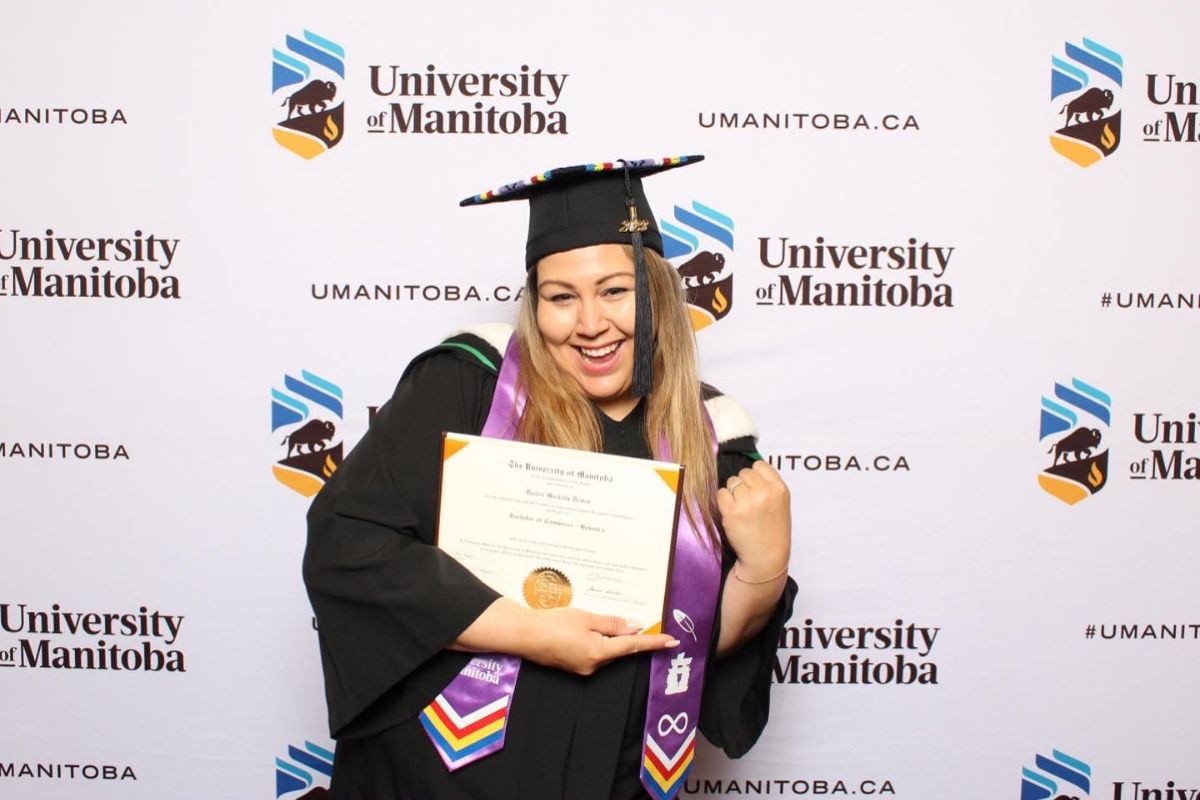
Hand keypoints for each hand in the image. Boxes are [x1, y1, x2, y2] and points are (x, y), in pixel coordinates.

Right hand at [521, 608, 678, 675]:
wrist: (524, 635)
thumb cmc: (554, 623)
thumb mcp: (586, 618)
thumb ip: (613, 624)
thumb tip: (636, 628)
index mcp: (599, 653)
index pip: (633, 647)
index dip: (654, 643)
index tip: (672, 642)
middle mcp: (594, 666)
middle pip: (619, 649)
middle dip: (625, 636)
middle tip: (629, 621)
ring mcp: (583, 669)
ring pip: (605, 651)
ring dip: (608, 638)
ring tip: (591, 622)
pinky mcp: (574, 667)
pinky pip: (593, 654)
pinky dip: (596, 643)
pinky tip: (584, 631)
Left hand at [716, 459, 790, 578]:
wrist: (766, 557)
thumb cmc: (773, 531)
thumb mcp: (781, 504)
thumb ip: (769, 485)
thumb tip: (749, 470)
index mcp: (779, 489)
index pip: (759, 465)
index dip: (755, 475)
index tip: (754, 486)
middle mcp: (764, 492)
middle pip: (744, 473)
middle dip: (743, 484)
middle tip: (747, 501)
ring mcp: (747, 502)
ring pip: (731, 482)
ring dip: (733, 492)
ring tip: (741, 508)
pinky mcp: (732, 512)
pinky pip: (721, 494)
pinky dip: (724, 501)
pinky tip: (732, 512)